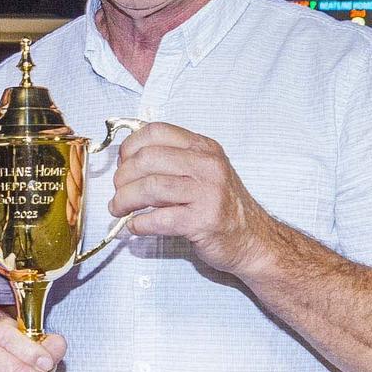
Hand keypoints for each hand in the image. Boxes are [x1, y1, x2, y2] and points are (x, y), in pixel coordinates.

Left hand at [109, 122, 275, 274]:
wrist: (254, 239)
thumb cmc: (222, 206)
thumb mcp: (203, 171)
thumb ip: (173, 160)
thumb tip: (127, 161)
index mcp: (203, 147)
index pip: (156, 132)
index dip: (130, 146)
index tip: (122, 163)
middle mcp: (207, 165)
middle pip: (147, 159)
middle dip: (122, 177)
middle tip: (118, 191)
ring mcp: (207, 192)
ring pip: (150, 187)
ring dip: (125, 200)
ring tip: (118, 209)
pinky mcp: (204, 221)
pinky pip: (160, 219)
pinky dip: (140, 224)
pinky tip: (135, 226)